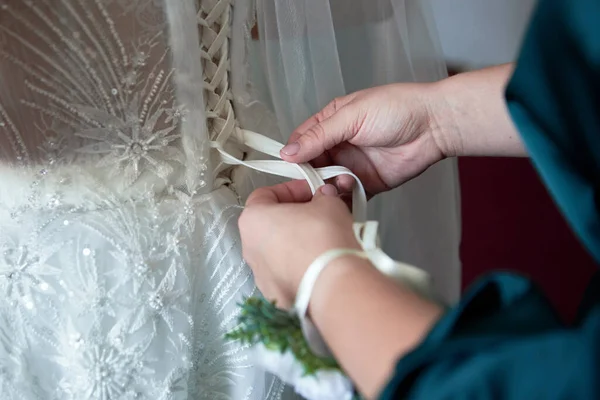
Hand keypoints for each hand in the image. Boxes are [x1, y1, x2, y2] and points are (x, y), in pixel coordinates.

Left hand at [238, 181, 358, 308]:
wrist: (333, 285)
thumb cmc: (323, 239)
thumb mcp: (328, 203)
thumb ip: (323, 195)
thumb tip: (325, 196)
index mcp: (253, 220)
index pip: (266, 194)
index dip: (292, 189)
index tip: (312, 190)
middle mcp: (250, 249)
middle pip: (271, 224)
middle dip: (296, 216)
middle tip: (320, 213)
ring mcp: (261, 276)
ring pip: (278, 251)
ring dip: (297, 241)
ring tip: (324, 239)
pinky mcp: (276, 294)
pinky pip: (287, 273)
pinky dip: (301, 266)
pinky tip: (321, 263)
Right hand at [280, 83, 448, 195]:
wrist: (434, 125)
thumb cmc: (395, 109)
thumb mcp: (351, 116)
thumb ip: (319, 136)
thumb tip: (287, 152)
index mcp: (330, 123)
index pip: (301, 142)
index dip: (293, 156)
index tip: (289, 169)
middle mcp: (338, 146)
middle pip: (311, 167)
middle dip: (308, 178)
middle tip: (309, 186)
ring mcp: (351, 166)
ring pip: (327, 183)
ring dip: (327, 188)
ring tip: (337, 185)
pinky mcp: (366, 184)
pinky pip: (346, 196)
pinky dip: (342, 200)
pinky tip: (345, 196)